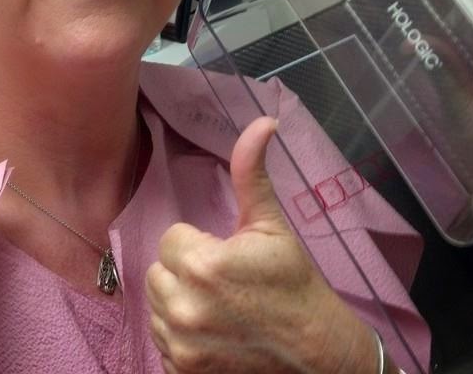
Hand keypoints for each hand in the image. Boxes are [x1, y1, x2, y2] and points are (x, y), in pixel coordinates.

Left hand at [146, 115, 374, 372]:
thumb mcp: (272, 224)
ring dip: (180, 303)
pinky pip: (162, 343)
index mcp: (203, 265)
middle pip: (158, 272)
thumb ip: (251, 171)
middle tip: (223, 280)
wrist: (316, 354)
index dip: (198, 243)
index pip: (171, 239)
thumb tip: (263, 121)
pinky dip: (181, 338)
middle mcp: (184, 308)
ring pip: (156, 307)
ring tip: (219, 305)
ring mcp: (181, 347)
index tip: (225, 254)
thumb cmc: (293, 284)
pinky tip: (213, 332)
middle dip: (185, 271)